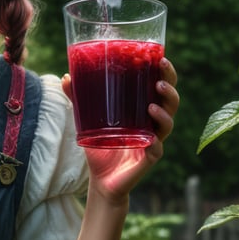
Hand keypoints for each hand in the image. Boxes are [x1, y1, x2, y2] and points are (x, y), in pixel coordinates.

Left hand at [61, 57, 178, 201]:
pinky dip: (156, 142)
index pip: (162, 88)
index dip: (166, 74)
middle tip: (159, 79)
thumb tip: (66, 76)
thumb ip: (78, 99)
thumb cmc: (100, 148)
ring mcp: (154, 141)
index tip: (161, 59)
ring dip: (164, 112)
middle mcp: (154, 124)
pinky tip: (152, 137)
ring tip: (153, 104)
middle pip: (171, 102)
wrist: (101, 180)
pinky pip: (157, 149)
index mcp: (144, 111)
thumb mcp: (87, 120)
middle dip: (169, 88)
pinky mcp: (148, 159)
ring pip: (168, 124)